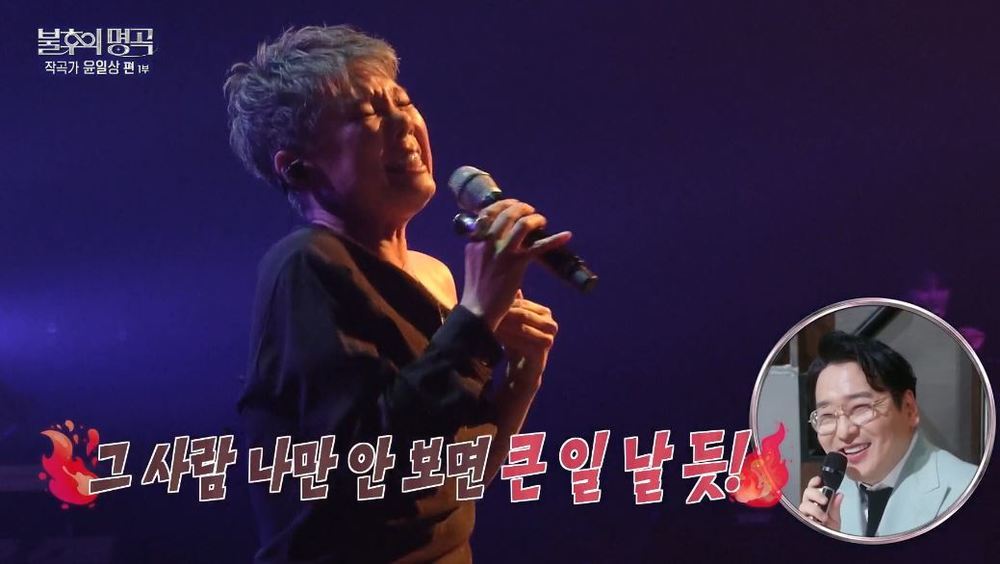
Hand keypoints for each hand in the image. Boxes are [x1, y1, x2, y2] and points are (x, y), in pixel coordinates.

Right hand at [459, 200, 570, 329]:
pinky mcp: (516, 265)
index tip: (514, 205)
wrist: (478, 311)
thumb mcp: (474, 262)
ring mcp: (502, 253)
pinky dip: (555, 240)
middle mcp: (487, 243)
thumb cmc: (477, 290)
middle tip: (531, 211)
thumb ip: (483, 247)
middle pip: (507, 214)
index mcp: (475, 241)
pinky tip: (566, 236)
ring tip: (542, 220)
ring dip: (535, 219)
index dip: (504, 205)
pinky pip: (538, 247)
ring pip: (522, 225)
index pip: (488, 213)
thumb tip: (499, 238)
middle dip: (522, 208)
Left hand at [495, 291, 557, 390]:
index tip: (487, 304)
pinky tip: (495, 339)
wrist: (523, 369)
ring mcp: (549, 338)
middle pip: (524, 315)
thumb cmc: (517, 341)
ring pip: (523, 328)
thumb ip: (513, 305)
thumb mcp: (513, 321)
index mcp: (545, 313)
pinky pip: (523, 344)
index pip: (523, 304)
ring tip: (488, 326)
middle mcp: (551, 324)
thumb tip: (507, 285)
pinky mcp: (543, 352)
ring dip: (504, 327)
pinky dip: (508, 340)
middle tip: (486, 314)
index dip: (506, 304)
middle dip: (504, 315)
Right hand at [798, 475, 842, 529]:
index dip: (814, 482)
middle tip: (825, 500)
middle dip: (816, 494)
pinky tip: (817, 520)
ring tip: (823, 516)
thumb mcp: (835, 518)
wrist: (829, 539)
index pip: (813, 487)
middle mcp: (809, 506)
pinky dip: (811, 517)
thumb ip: (836, 507)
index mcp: (817, 502)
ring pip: (804, 504)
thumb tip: (839, 495)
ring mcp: (805, 513)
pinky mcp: (802, 520)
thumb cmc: (830, 530)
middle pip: (807, 493)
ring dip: (814, 509)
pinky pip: (803, 515)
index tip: (819, 480)